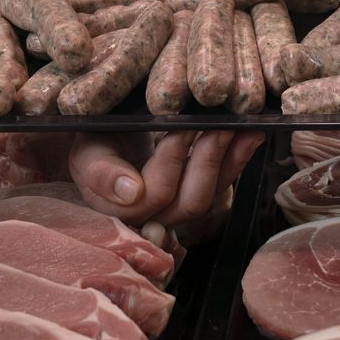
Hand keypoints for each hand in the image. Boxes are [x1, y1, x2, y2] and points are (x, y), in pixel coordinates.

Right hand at [68, 130, 265, 225]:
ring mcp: (178, 209)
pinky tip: (252, 133)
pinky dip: (239, 157)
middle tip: (218, 121)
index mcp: (119, 210)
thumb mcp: (87, 150)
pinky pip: (223, 183)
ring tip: (243, 126)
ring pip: (212, 195)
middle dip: (208, 158)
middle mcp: (152, 218)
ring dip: (231, 159)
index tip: (181, 126)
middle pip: (190, 202)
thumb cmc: (94, 140)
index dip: (172, 160)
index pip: (154, 194)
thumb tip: (131, 193)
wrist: (105, 136)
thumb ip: (100, 172)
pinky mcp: (199, 193)